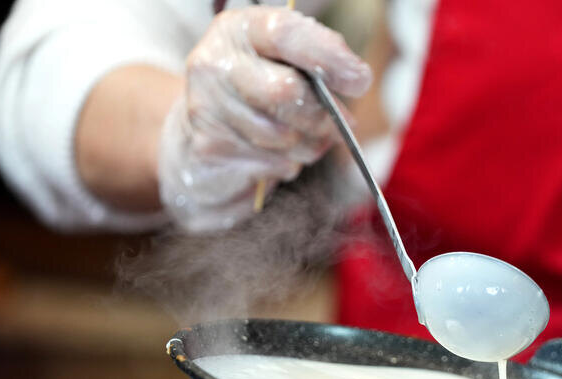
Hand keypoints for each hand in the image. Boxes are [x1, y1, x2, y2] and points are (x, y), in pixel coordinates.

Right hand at [158, 6, 370, 231]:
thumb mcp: (287, 64)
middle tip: (342, 125)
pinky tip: (274, 155)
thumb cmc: (259, 94)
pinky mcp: (209, 149)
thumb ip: (319, 62)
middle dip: (323, 115)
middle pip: (285, 91)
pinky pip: (273, 163)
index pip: (285, 33)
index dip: (328, 57)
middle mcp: (214, 63)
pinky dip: (288, 165)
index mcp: (239, 30)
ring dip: (308, 145)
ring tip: (301, 139)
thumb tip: (356, 77)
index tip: (360, 79)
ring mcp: (206, 107)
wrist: (202, 139)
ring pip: (284, 135)